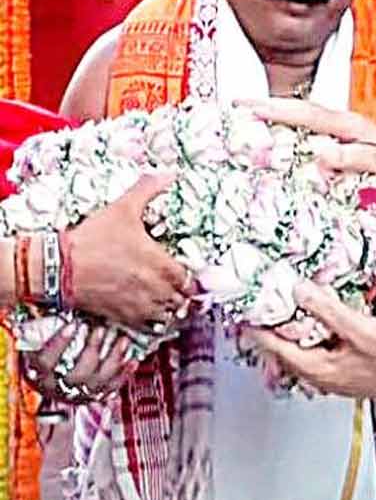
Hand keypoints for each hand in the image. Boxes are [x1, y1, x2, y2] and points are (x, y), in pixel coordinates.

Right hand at [21, 322, 136, 404]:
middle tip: (101, 329)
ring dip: (113, 360)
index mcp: (40, 374)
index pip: (46, 362)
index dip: (58, 344)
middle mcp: (58, 387)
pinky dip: (124, 374)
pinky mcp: (95, 395)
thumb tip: (57, 305)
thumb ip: (46, 329)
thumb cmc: (47, 358)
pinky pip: (111, 388)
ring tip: (123, 340)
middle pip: (76, 374)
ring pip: (97, 382)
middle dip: (92, 350)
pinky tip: (132, 360)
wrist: (52, 384)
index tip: (72, 325)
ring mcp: (78, 393)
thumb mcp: (40, 346)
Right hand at [67, 174, 193, 332]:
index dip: (192, 277)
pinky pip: (146, 326)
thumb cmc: (93, 238)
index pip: (188, 278)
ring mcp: (136, 304)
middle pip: (180, 299)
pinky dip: (153, 321)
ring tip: (170, 300)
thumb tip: (169, 172)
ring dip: (171, 308)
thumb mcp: (123, 208)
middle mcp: (151, 286)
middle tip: (182, 288)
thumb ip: (148, 189)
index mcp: (157, 262)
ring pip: (166, 314)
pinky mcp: (120, 315)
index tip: (190, 274)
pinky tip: (151, 312)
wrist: (59, 266)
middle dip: (184, 294)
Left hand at [237, 98, 375, 204]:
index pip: (302, 115)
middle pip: (313, 113)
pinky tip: (327, 157)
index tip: (234, 104)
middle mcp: (356, 130)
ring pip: (339, 128)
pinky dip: (349, 155)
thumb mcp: (349, 174)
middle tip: (245, 105)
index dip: (269, 107)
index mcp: (342, 131)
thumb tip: (277, 182)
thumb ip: (320, 172)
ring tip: (274, 119)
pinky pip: (371, 157)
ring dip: (309, 125)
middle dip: (279, 107)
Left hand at [243, 282, 375, 402]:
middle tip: (261, 312)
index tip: (245, 316)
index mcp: (318, 369)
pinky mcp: (343, 371)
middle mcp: (320, 377)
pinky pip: (316, 352)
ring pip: (301, 353)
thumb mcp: (357, 328)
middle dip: (272, 332)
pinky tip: (317, 325)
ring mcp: (332, 376)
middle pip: (285, 353)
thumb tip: (300, 291)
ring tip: (283, 314)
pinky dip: (309, 337)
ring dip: (291, 334)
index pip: (276, 348)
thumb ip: (327, 309)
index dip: (259, 331)